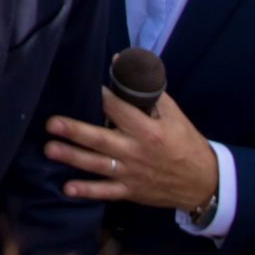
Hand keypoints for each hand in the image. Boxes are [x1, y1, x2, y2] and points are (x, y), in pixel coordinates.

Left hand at [46, 88, 223, 210]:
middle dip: (75, 131)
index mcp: (148, 130)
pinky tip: (67, 188)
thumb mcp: (174, 114)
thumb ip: (147, 90)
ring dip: (72, 157)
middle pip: (100, 139)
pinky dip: (87, 191)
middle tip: (51, 124)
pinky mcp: (131, 191)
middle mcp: (136, 152)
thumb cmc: (186, 143)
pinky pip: (106, 192)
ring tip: (49, 149)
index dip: (100, 97)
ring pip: (97, 165)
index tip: (82, 88)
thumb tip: (119, 61)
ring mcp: (132, 173)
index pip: (118, 110)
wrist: (205, 183)